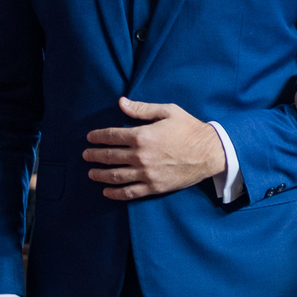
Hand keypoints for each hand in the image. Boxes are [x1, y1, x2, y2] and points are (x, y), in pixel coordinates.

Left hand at [83, 97, 226, 199]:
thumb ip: (142, 109)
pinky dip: (116, 193)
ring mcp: (147, 174)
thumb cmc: (190, 129)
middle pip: (110, 156)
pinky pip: (130, 192)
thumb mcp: (167, 111)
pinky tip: (107, 191)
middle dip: (95, 155)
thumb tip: (121, 103)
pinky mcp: (154, 187)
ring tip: (91, 173)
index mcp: (142, 136)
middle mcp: (141, 156)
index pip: (112, 136)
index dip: (98, 136)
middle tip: (86, 155)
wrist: (210, 152)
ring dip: (100, 174)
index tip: (90, 138)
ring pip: (116, 176)